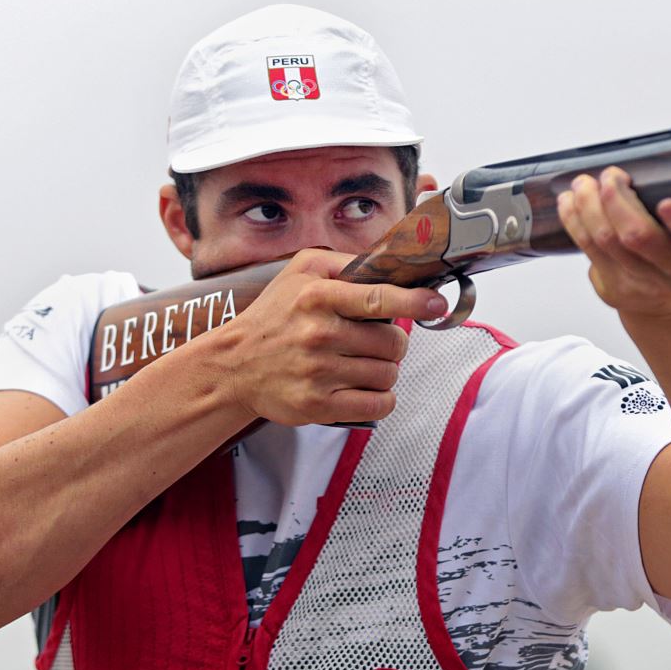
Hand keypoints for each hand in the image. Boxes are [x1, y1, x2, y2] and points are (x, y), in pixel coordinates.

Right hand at [213, 249, 446, 425]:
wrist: (234, 365)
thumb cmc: (274, 315)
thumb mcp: (301, 272)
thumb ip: (345, 263)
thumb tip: (391, 264)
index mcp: (317, 297)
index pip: (377, 298)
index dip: (414, 301)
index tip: (436, 303)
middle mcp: (318, 334)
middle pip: (392, 342)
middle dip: (393, 342)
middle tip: (376, 341)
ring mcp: (318, 373)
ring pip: (388, 374)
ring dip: (385, 370)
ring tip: (363, 363)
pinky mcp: (317, 406)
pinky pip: (377, 405)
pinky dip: (381, 399)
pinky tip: (368, 389)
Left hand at [555, 167, 670, 319]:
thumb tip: (643, 158)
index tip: (667, 204)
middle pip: (639, 236)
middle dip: (616, 199)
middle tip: (610, 176)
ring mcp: (646, 283)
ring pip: (607, 240)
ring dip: (588, 205)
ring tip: (582, 184)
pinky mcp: (616, 288)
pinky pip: (588, 248)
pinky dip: (574, 219)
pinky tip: (569, 202)